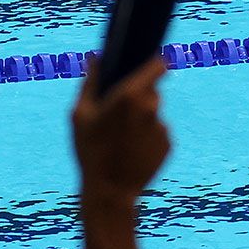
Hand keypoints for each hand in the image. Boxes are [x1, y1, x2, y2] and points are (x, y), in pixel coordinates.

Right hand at [73, 58, 170, 204]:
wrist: (111, 191)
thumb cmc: (90, 150)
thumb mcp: (80, 115)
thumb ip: (89, 82)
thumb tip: (94, 57)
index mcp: (131, 95)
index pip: (158, 66)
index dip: (154, 64)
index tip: (148, 65)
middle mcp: (152, 108)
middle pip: (152, 92)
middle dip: (138, 98)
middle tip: (118, 115)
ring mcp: (162, 127)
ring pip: (153, 114)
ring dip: (141, 120)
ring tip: (120, 139)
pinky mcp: (168, 144)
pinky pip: (158, 133)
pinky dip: (147, 138)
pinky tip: (131, 151)